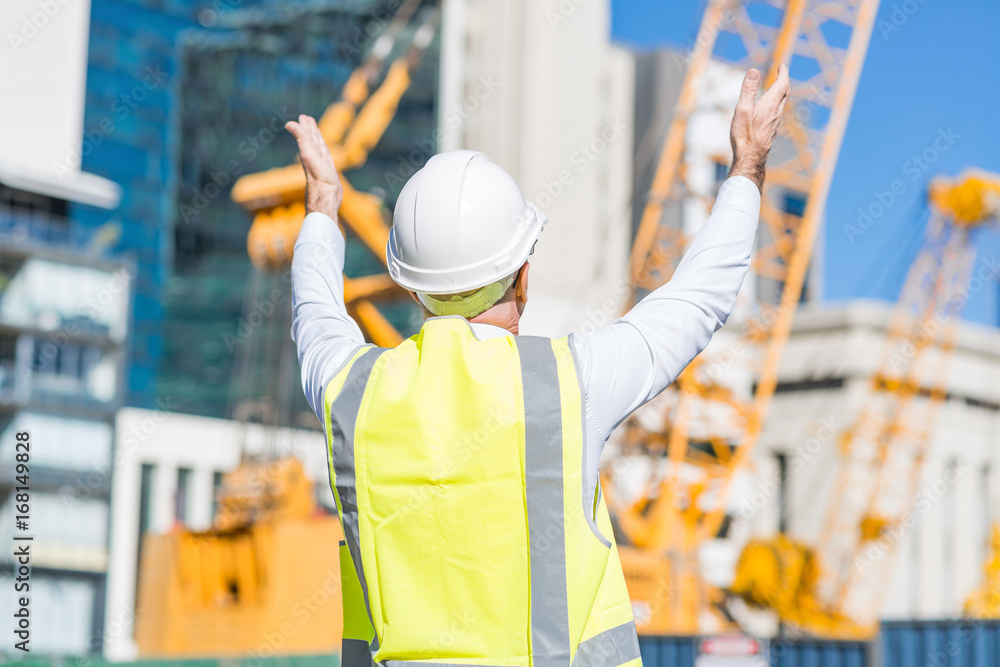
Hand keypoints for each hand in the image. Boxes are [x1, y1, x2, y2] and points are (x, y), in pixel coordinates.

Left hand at [285, 114, 342, 217]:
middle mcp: (313, 157)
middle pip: (312, 139)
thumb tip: (288, 124)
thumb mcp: (308, 153)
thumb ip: (301, 137)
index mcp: (308, 152)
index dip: (305, 126)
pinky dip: (325, 150)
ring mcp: (321, 164)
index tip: (304, 117)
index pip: (306, 135)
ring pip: (319, 147)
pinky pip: (326, 157)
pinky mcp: (329, 170)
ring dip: (317, 139)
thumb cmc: (318, 176)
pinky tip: (324, 150)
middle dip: (310, 129)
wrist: (326, 194)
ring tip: (316, 131)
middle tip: (308, 119)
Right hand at [729, 66, 789, 192]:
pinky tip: (770, 109)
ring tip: (776, 87)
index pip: (782, 83)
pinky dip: (777, 103)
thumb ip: (748, 89)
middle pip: (786, 92)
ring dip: (781, 92)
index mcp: (770, 104)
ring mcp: (775, 122)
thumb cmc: (745, 135)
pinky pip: (778, 112)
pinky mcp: (772, 130)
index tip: (782, 66)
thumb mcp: (743, 109)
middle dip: (784, 81)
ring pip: (783, 103)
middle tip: (781, 73)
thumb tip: (754, 70)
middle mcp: (776, 112)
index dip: (783, 73)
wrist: (750, 158)